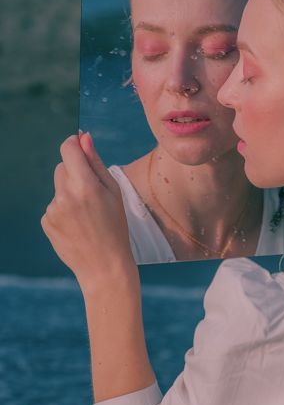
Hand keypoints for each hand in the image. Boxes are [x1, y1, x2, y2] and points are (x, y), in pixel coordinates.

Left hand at [41, 132, 136, 289]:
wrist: (104, 266)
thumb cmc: (116, 228)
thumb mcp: (114, 193)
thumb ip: (96, 162)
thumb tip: (83, 137)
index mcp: (86, 186)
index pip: (68, 149)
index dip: (73, 145)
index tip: (78, 147)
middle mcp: (65, 196)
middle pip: (62, 167)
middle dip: (74, 173)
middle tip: (93, 196)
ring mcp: (53, 210)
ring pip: (58, 188)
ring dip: (69, 195)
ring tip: (87, 217)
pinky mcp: (46, 222)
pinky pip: (53, 206)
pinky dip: (64, 211)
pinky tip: (78, 227)